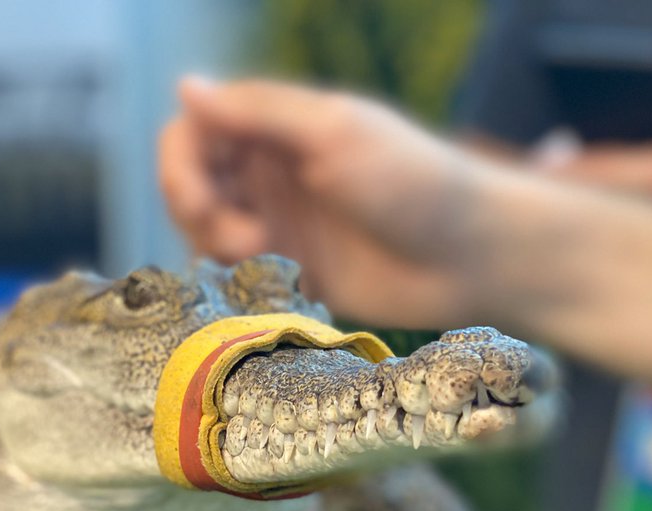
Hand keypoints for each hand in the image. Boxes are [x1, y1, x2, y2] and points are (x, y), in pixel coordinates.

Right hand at [159, 77, 499, 328]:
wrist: (471, 257)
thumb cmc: (414, 181)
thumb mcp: (335, 132)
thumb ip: (259, 111)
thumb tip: (185, 85)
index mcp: (279, 128)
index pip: (193, 132)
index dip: (180, 164)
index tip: (202, 198)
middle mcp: (274, 173)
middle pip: (192, 186)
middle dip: (199, 213)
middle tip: (247, 240)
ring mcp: (284, 226)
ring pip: (208, 235)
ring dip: (220, 250)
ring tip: (272, 259)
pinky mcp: (297, 276)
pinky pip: (241, 278)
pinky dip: (240, 282)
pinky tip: (277, 284)